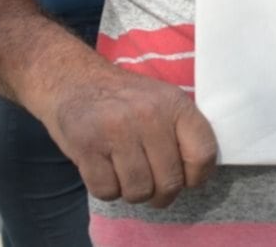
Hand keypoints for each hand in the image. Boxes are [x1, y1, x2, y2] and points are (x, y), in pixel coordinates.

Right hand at [39, 64, 217, 207]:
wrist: (73, 80)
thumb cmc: (125, 99)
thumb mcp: (162, 101)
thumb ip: (182, 132)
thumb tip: (196, 175)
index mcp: (175, 103)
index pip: (202, 154)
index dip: (196, 177)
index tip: (185, 179)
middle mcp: (149, 115)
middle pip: (169, 182)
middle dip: (161, 194)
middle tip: (151, 185)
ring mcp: (116, 130)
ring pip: (138, 191)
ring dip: (132, 192)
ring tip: (126, 173)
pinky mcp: (86, 145)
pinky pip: (107, 191)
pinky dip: (106, 189)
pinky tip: (104, 169)